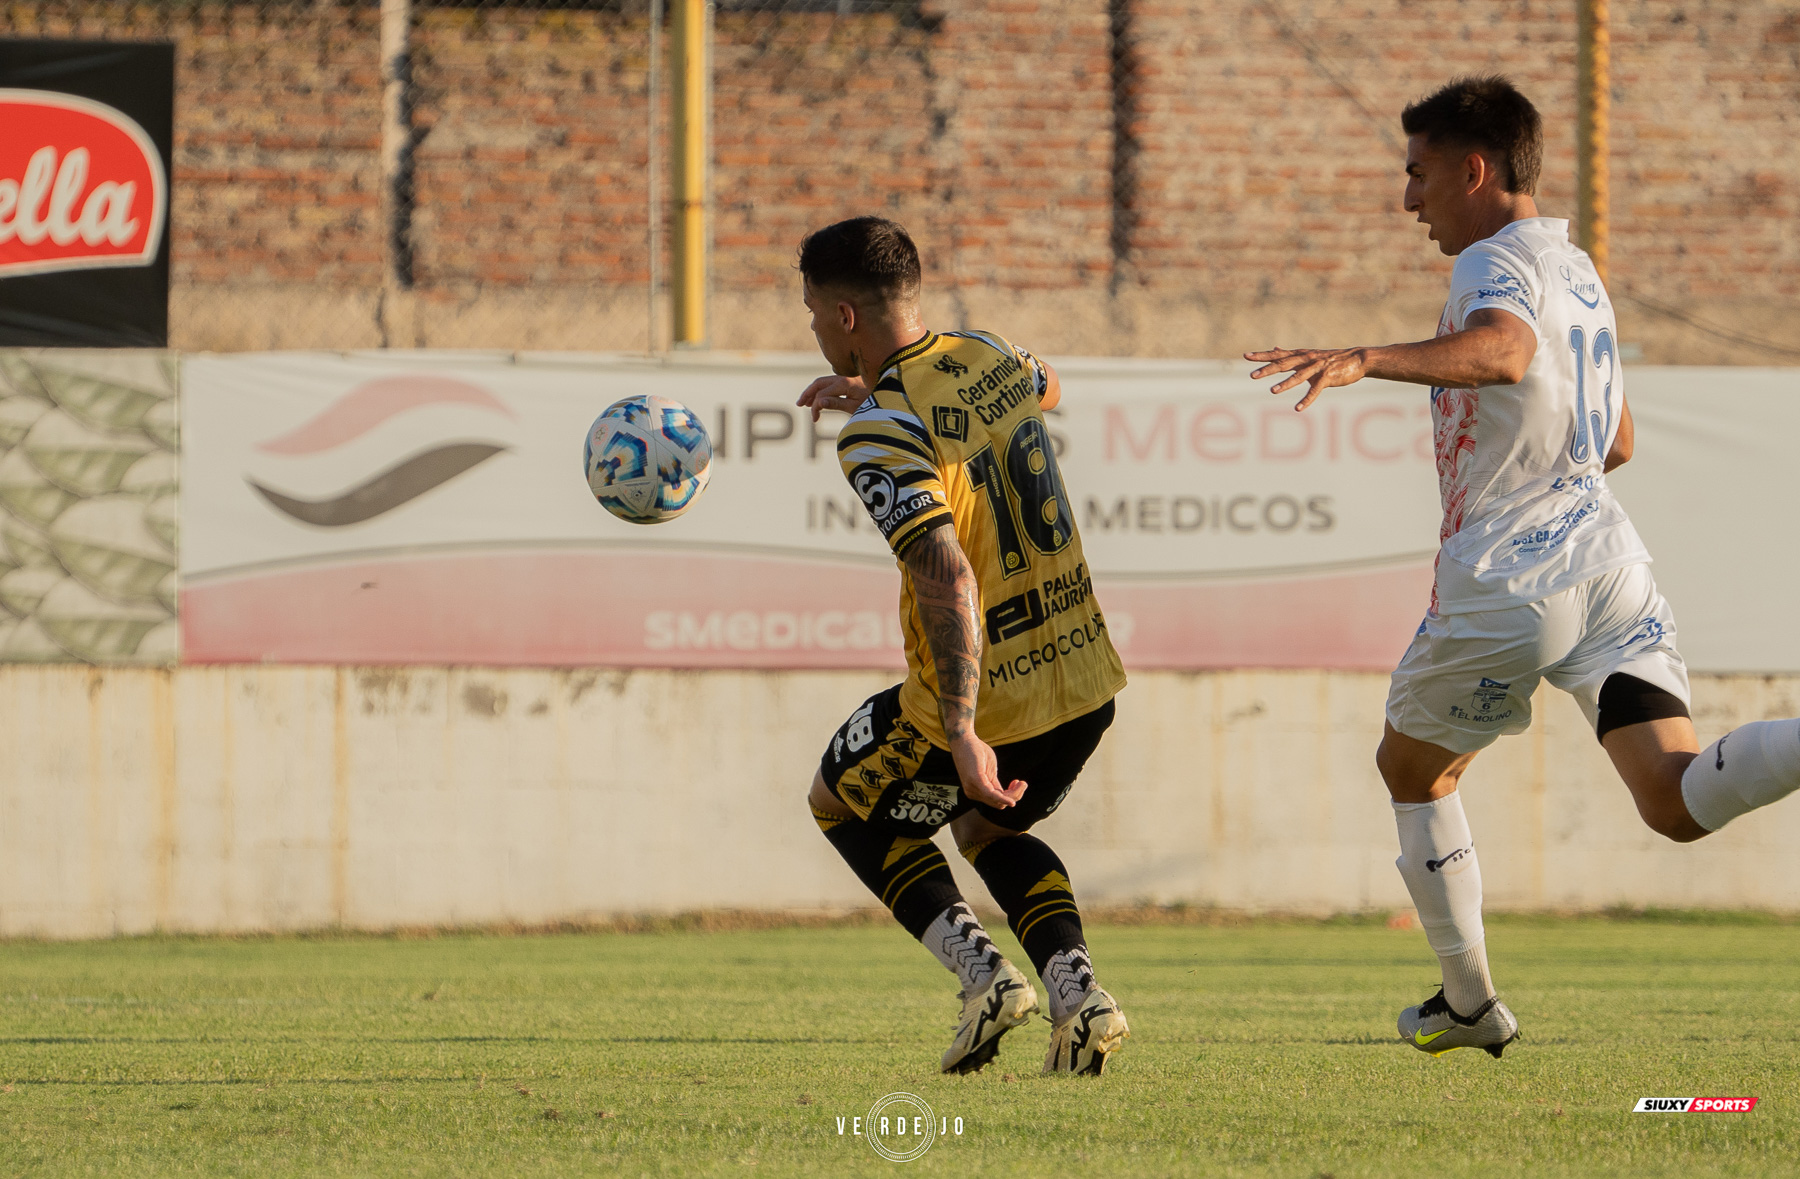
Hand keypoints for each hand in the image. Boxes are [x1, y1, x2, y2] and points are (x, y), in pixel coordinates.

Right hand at [796, 374, 870, 420]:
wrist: (892, 397)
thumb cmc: (875, 404)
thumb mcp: (856, 408)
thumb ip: (837, 404)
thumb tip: (818, 403)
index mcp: (845, 384)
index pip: (823, 393)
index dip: (816, 406)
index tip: (815, 419)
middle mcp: (844, 378)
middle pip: (819, 383)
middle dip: (808, 393)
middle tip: (799, 404)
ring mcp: (847, 378)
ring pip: (824, 382)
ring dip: (813, 391)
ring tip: (805, 403)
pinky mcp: (850, 382)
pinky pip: (831, 383)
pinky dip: (822, 391)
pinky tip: (819, 400)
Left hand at [948, 731, 1026, 809]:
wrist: (963, 739)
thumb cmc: (976, 753)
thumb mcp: (989, 770)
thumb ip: (994, 783)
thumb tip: (1006, 793)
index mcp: (977, 792)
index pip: (997, 802)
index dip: (1011, 796)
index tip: (1018, 782)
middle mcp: (973, 794)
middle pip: (1000, 804)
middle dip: (1015, 796)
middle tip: (1023, 783)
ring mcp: (973, 788)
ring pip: (999, 801)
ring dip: (1014, 794)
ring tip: (1022, 783)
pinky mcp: (976, 780)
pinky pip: (992, 795)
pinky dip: (1004, 799)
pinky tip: (1012, 801)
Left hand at [1245, 346, 1369, 410]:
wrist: (1357, 359)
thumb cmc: (1330, 359)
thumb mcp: (1308, 356)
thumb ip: (1290, 355)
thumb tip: (1275, 349)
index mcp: (1300, 355)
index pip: (1277, 355)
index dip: (1262, 356)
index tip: (1246, 356)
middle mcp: (1307, 359)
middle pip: (1284, 364)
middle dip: (1267, 370)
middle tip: (1252, 376)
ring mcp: (1318, 368)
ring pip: (1299, 376)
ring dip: (1285, 384)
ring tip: (1272, 391)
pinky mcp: (1328, 377)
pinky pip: (1316, 390)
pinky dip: (1307, 399)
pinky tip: (1298, 408)